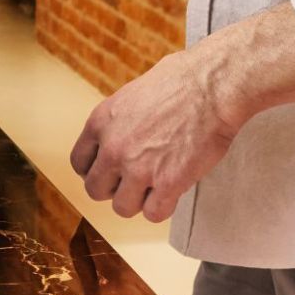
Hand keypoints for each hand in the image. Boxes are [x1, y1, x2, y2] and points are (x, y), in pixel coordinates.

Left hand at [71, 44, 239, 220]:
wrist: (214, 85)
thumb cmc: (182, 80)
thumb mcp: (134, 93)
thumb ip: (120, 122)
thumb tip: (120, 136)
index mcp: (101, 122)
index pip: (80, 163)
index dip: (96, 171)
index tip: (111, 172)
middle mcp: (114, 148)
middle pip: (96, 190)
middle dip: (114, 189)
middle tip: (135, 181)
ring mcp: (139, 168)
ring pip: (122, 208)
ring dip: (139, 201)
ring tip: (156, 186)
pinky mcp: (168, 183)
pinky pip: (154, 214)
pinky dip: (164, 207)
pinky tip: (173, 191)